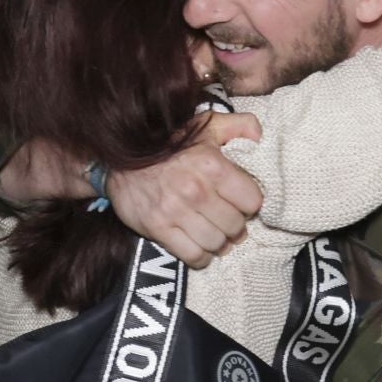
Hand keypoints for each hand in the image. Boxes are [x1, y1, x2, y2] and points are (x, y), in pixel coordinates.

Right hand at [110, 112, 262, 267]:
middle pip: (235, 225)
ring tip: (217, 237)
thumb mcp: (205, 124)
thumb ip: (238, 125)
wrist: (120, 156)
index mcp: (213, 166)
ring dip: (220, 243)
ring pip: (216, 243)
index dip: (250, 203)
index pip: (252, 201)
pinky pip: (192, 255)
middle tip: (230, 222)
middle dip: (236, 226)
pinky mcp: (158, 228)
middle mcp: (197, 190)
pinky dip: (201, 257)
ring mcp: (176, 211)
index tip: (241, 203)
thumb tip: (260, 136)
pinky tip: (201, 248)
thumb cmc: (169, 142)